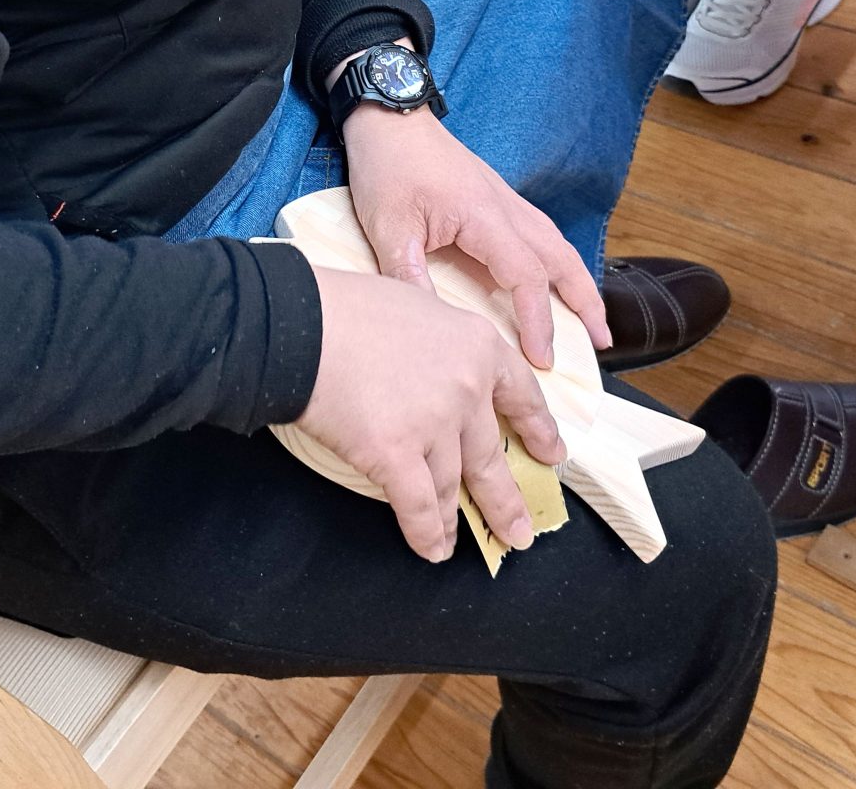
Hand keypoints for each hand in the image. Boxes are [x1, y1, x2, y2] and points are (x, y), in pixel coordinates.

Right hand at [296, 266, 564, 560]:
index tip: (551, 454)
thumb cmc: (349, 308)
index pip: (522, 395)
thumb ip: (441, 342)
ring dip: (455, 519)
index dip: (538, 430)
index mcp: (477, 346)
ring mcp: (435, 424)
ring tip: (460, 542)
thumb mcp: (417, 306)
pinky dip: (426, 533)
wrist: (304, 323)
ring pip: (452, 485)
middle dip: (507, 500)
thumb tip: (436, 366)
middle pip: (492, 455)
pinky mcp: (397, 455)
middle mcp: (467, 389)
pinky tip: (432, 549)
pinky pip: (419, 506)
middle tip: (521, 530)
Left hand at [342, 103, 609, 369]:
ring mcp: (505, 200)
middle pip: (562, 259)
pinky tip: (554, 278)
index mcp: (484, 217)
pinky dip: (557, 261)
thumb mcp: (388, 226)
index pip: (527, 276)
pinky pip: (539, 233)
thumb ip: (410, 275)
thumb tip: (433, 323)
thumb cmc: (389, 166)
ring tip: (592, 318)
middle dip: (586, 302)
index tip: (541, 358)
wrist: (390, 115)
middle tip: (602, 342)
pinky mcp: (495, 197)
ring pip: (556, 245)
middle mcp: (506, 208)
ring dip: (578, 281)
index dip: (538, 320)